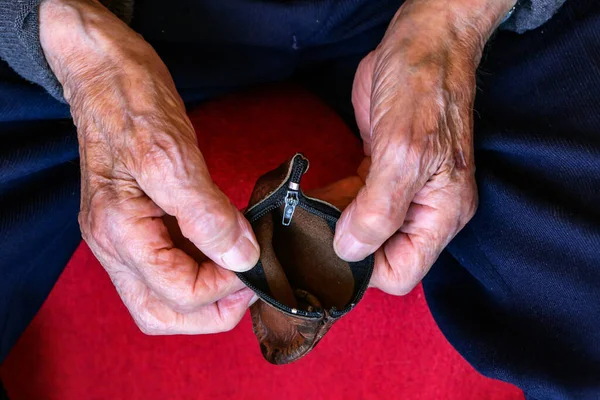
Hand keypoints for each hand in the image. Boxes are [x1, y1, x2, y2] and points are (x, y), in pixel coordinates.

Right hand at [40, 0, 259, 333]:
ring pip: (163, 296)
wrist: (107, 71)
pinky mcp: (138, 223)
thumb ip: (206, 214)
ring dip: (207, 296)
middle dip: (211, 311)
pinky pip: (168, 267)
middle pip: (163, 312)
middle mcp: (115, 244)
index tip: (256, 262)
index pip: (176, 293)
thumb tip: (242, 257)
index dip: (223, 288)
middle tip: (250, 285)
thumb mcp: (171, 154)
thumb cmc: (131, 102)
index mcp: (118, 230)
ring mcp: (124, 235)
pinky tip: (225, 252)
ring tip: (242, 273)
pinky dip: (199, 271)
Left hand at [334, 0, 515, 294]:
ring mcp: (403, 193)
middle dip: (347, 250)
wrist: (420, 45)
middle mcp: (425, 209)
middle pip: (382, 256)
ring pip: (365, 233)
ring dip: (336, 228)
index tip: (329, 250)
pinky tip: (316, 199)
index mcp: (442, 213)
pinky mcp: (382, 174)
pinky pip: (356, 205)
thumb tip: (350, 250)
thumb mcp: (403, 151)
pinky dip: (336, 206)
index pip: (403, 272)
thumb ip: (379, 209)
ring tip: (307, 216)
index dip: (366, 269)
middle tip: (310, 234)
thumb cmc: (422, 90)